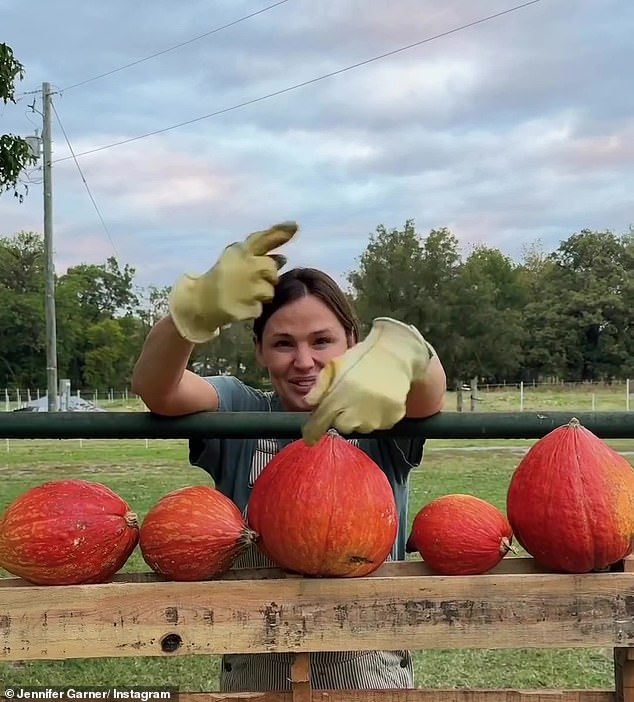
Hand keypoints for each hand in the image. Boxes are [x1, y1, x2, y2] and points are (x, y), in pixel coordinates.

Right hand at [169, 221, 297, 342]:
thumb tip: (284, 258)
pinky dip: (253, 308)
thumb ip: (260, 255)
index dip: (280, 232)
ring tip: (244, 294)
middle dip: (266, 276)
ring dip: (261, 294)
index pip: (264, 239)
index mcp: (241, 252)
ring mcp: (249, 289)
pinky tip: (240, 304)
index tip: (294, 226)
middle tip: (250, 280)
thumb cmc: (223, 276)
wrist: (201, 301)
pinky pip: (261, 308)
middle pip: (272, 269)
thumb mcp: (237, 259)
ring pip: (270, 291)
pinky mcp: (249, 308)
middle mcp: (247, 268)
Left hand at [301, 318, 433, 444]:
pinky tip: (379, 399)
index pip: (321, 422)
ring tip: (366, 396)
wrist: (396, 355)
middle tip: (350, 398)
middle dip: (342, 416)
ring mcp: (375, 419)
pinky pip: (378, 425)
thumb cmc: (362, 359)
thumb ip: (319, 386)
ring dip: (360, 417)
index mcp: (339, 396)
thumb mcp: (335, 366)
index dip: (313, 432)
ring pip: (361, 427)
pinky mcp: (391, 420)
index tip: (310, 438)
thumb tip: (310, 404)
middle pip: (342, 426)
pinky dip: (377, 416)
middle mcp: (356, 412)